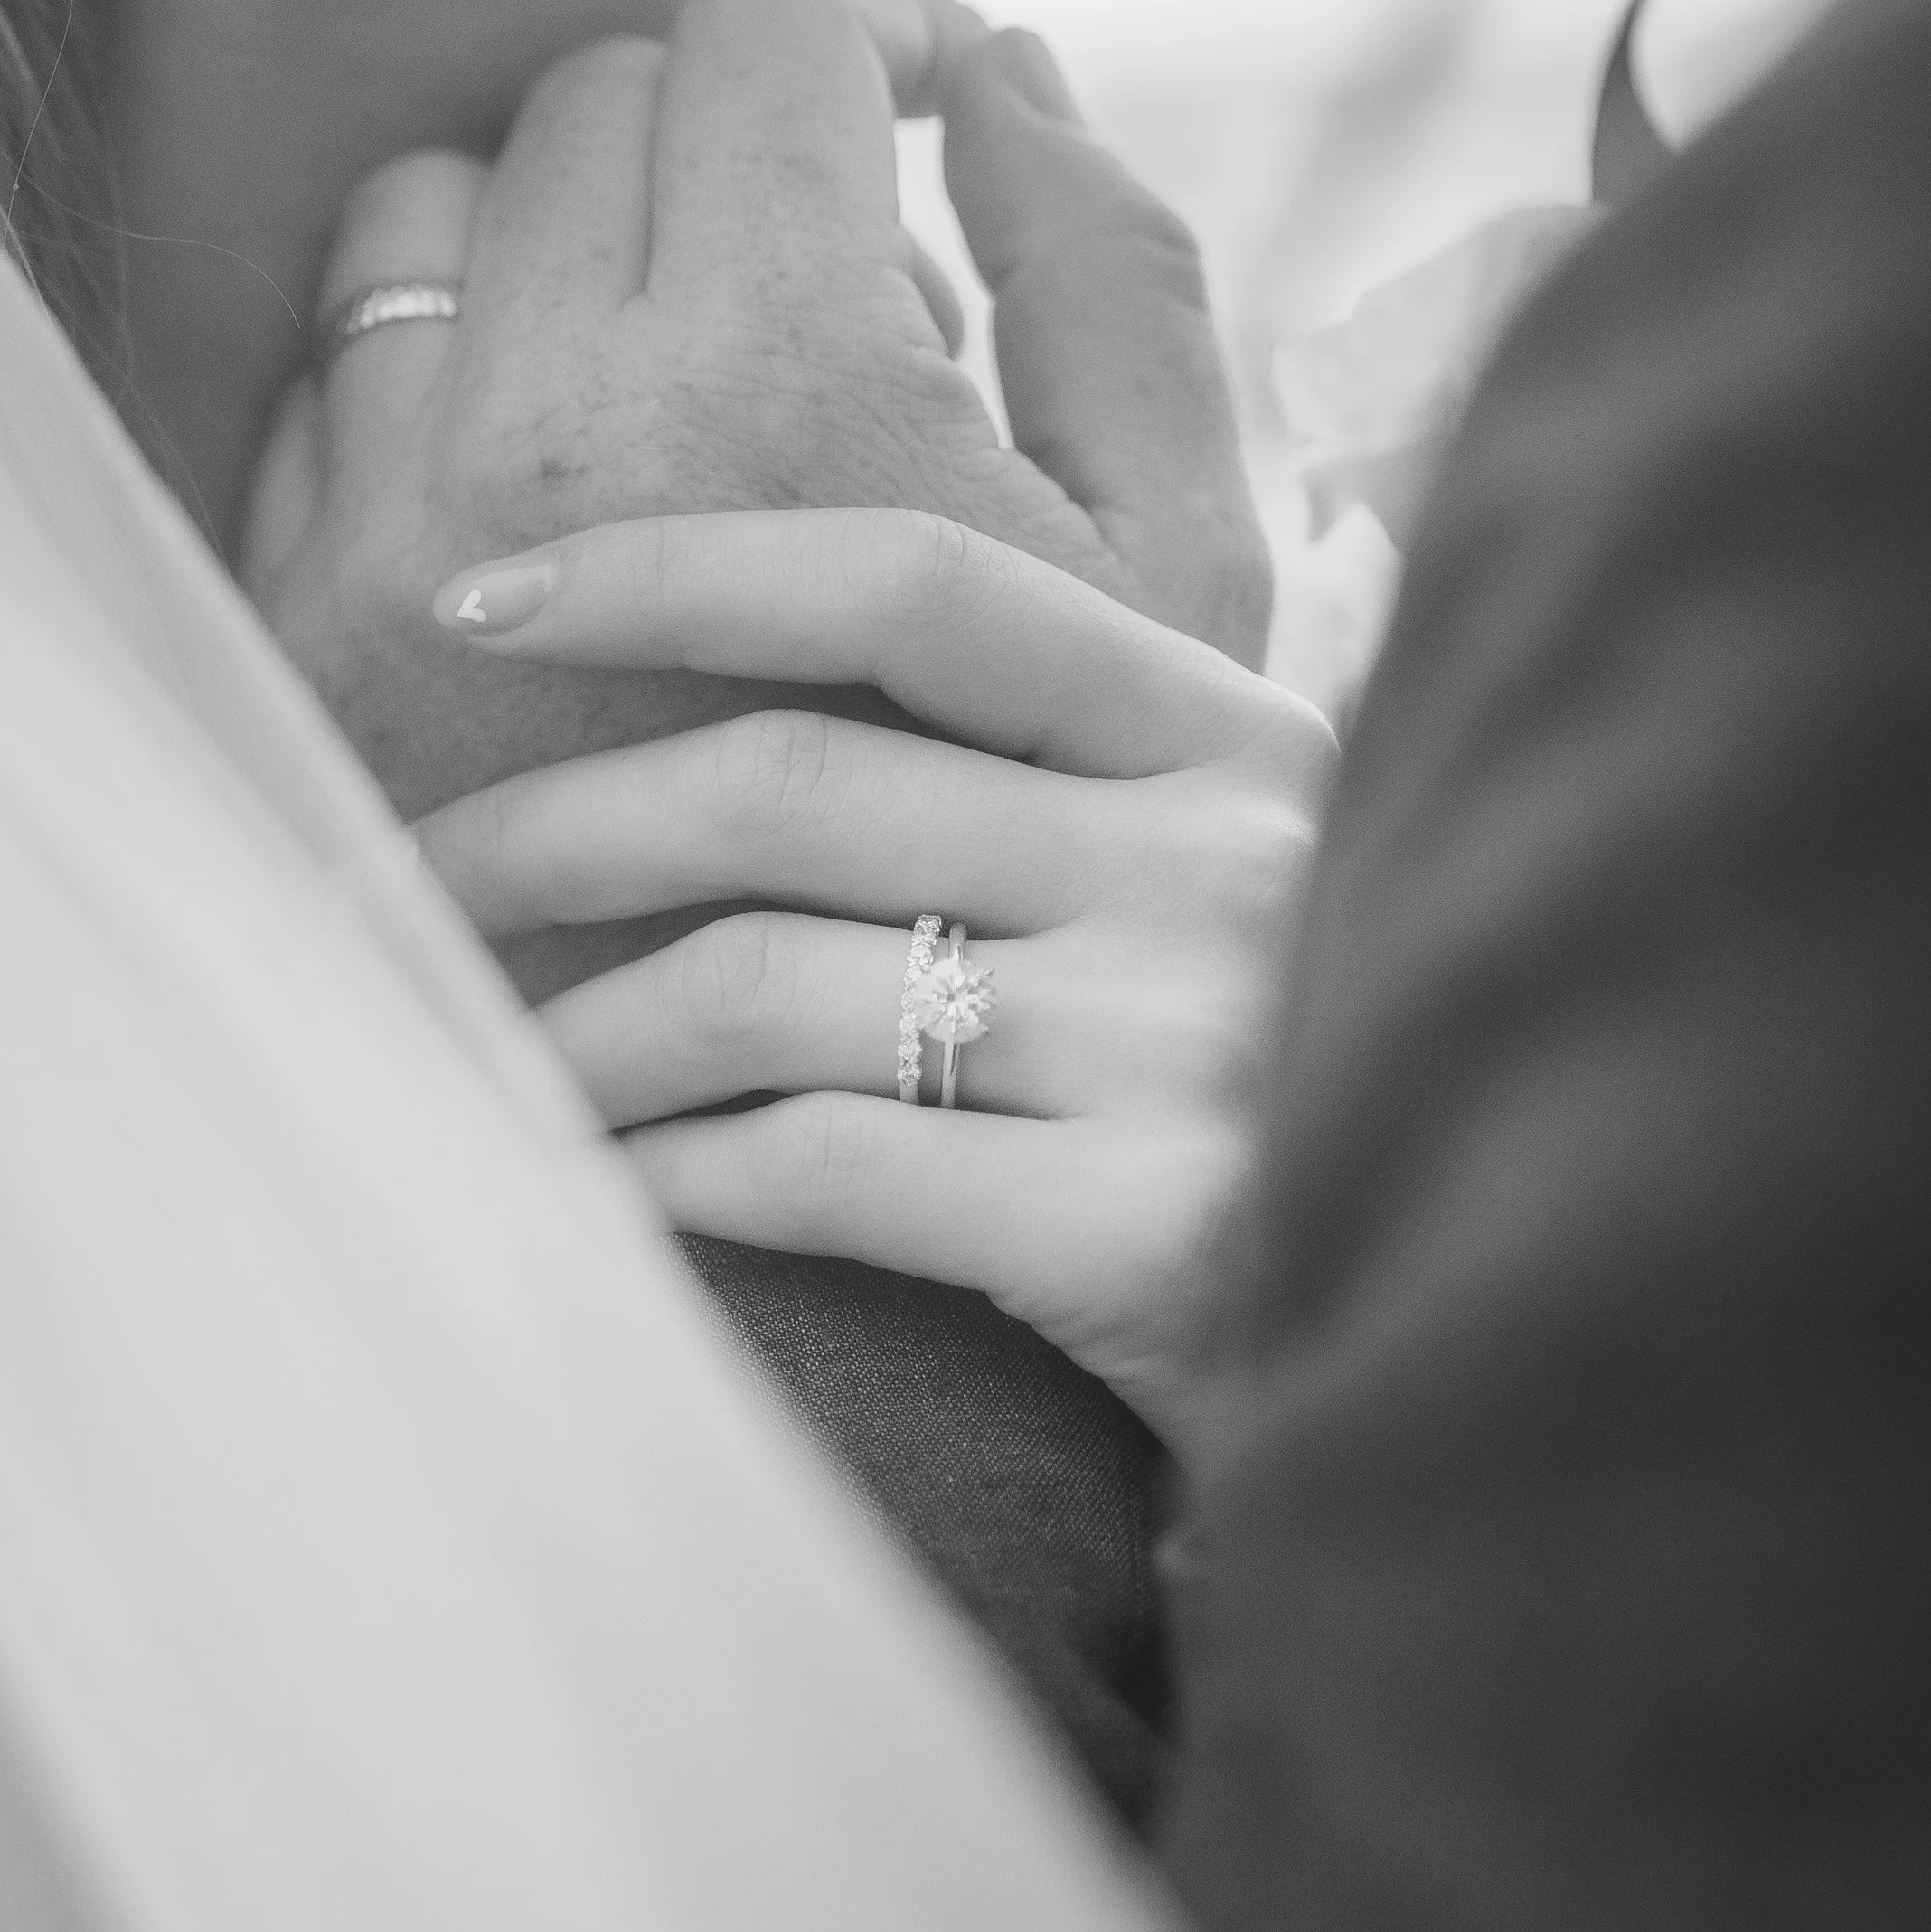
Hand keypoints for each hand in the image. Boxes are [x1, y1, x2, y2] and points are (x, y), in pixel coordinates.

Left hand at [243, 0, 1269, 991]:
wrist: (847, 1145)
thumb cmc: (1068, 854)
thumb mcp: (1177, 578)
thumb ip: (1117, 287)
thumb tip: (1003, 60)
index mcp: (804, 385)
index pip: (776, 46)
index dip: (865, 28)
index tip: (908, 94)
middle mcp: (575, 430)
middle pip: (595, 111)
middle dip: (724, 139)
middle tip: (825, 262)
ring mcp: (398, 541)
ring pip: (414, 220)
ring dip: (550, 236)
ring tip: (677, 357)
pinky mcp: (302, 641)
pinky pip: (314, 378)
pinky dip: (424, 371)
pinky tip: (555, 485)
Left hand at [415, 509, 1334, 1448]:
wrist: (1527, 1364)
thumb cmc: (1315, 1103)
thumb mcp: (1261, 878)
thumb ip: (1085, 773)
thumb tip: (769, 708)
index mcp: (1234, 735)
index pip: (916, 586)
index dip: (676, 567)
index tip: (480, 595)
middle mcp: (1214, 854)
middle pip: (788, 781)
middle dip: (547, 826)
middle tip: (403, 885)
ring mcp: (1186, 1039)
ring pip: (760, 981)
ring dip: (571, 1033)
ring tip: (482, 1069)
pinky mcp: (1145, 1233)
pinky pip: (812, 1167)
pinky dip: (667, 1177)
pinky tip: (605, 1195)